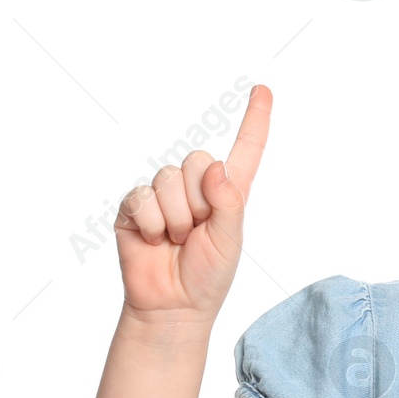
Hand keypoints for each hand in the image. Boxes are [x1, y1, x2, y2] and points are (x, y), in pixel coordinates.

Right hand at [113, 84, 270, 323]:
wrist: (172, 307)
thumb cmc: (208, 275)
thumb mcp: (230, 240)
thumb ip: (229, 202)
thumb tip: (214, 166)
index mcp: (228, 192)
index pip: (245, 149)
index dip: (255, 120)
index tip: (263, 90)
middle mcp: (195, 187)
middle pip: (196, 158)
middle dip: (199, 199)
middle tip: (196, 231)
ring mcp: (162, 196)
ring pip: (168, 178)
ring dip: (175, 217)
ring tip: (176, 239)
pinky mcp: (135, 208)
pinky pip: (142, 198)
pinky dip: (151, 224)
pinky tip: (154, 241)